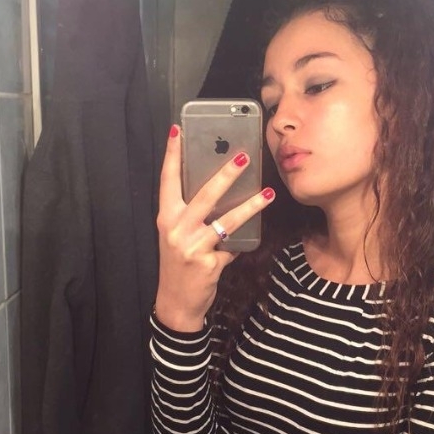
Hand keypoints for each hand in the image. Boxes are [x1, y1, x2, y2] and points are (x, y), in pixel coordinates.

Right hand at [154, 125, 274, 331]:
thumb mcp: (177, 237)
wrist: (176, 303)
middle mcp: (176, 229)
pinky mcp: (209, 263)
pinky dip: (242, 243)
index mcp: (166, 218)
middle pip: (204, 195)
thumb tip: (220, 192)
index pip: (167, 180)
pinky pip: (233, 247)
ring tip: (267, 193)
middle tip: (243, 157)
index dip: (172, 155)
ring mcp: (193, 247)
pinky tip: (253, 239)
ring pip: (227, 221)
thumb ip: (191, 216)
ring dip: (250, 206)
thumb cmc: (179, 265)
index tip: (178, 130)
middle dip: (225, 175)